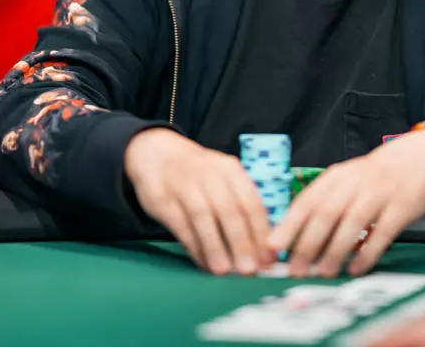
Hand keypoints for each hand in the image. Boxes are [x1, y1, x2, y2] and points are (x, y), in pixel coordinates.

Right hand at [124, 128, 275, 275]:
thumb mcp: (223, 180)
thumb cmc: (200, 175)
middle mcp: (209, 173)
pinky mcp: (162, 198)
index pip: (250, 202)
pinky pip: (180, 224)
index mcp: (230, 170)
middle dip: (240, 242)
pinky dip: (193, 245)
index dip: (261, 233)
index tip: (268, 260)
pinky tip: (203, 263)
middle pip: (228, 209)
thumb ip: (241, 208)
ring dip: (215, 245)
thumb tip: (263, 251)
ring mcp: (183, 184)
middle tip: (248, 270)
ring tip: (223, 271)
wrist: (156, 153)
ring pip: (203, 216)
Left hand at [268, 128, 424, 278]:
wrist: (421, 155)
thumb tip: (291, 235)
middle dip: (308, 243)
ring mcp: (380, 193)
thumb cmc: (375, 176)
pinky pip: (383, 231)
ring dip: (335, 250)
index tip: (272, 247)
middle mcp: (355, 182)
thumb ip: (323, 202)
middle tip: (295, 270)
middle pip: (326, 213)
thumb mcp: (346, 180)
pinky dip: (368, 252)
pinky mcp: (403, 205)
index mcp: (336, 177)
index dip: (288, 224)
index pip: (306, 200)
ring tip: (323, 273)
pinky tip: (356, 269)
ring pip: (352, 222)